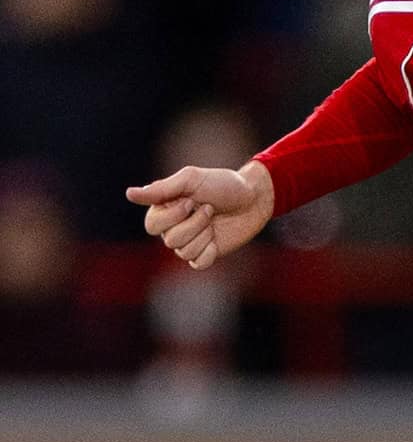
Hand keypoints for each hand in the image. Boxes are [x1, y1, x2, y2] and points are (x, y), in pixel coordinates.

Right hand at [125, 161, 273, 268]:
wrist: (254, 197)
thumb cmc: (223, 184)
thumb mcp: (192, 179)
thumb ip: (162, 189)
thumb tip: (129, 194)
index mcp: (165, 209)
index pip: (151, 225)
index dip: (173, 216)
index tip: (192, 200)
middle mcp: (173, 227)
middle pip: (170, 239)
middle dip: (194, 223)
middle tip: (210, 208)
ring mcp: (189, 242)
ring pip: (184, 251)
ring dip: (205, 233)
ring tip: (215, 219)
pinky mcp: (206, 255)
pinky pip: (198, 262)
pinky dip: (209, 250)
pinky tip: (217, 238)